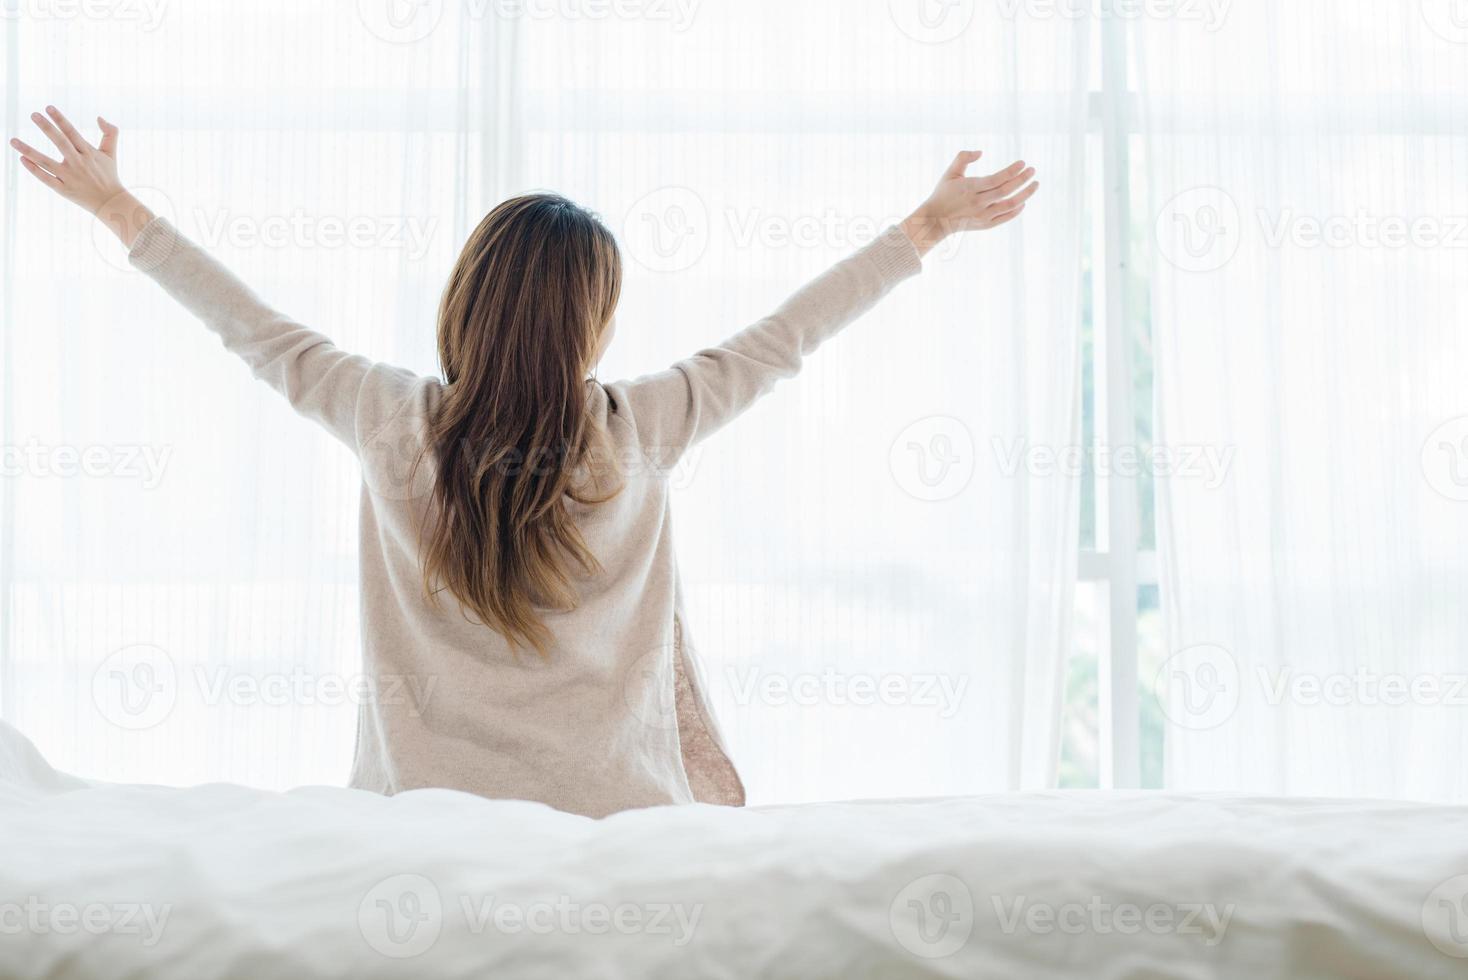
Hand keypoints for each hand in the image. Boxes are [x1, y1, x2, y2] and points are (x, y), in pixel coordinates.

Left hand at [10, 106, 153, 246]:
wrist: (111, 202)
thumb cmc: (108, 175)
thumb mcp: (110, 154)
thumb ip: (110, 134)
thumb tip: (99, 117)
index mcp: (88, 153)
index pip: (72, 133)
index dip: (60, 120)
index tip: (48, 108)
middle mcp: (79, 163)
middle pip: (61, 143)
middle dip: (47, 128)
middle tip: (34, 115)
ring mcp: (70, 177)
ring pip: (46, 162)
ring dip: (29, 151)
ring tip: (13, 140)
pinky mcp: (64, 189)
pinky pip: (46, 179)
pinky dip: (34, 170)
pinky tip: (22, 159)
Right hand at [901, 151, 1038, 257]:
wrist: (935, 220)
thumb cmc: (943, 193)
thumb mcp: (950, 173)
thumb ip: (963, 157)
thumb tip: (981, 152)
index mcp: (969, 188)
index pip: (997, 179)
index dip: (1012, 171)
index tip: (1023, 163)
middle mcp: (978, 203)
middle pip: (1006, 191)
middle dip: (1022, 180)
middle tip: (1033, 170)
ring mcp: (982, 216)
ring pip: (1009, 205)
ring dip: (1025, 195)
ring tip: (1035, 184)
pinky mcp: (984, 225)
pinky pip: (1005, 218)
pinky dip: (1016, 211)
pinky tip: (1023, 202)